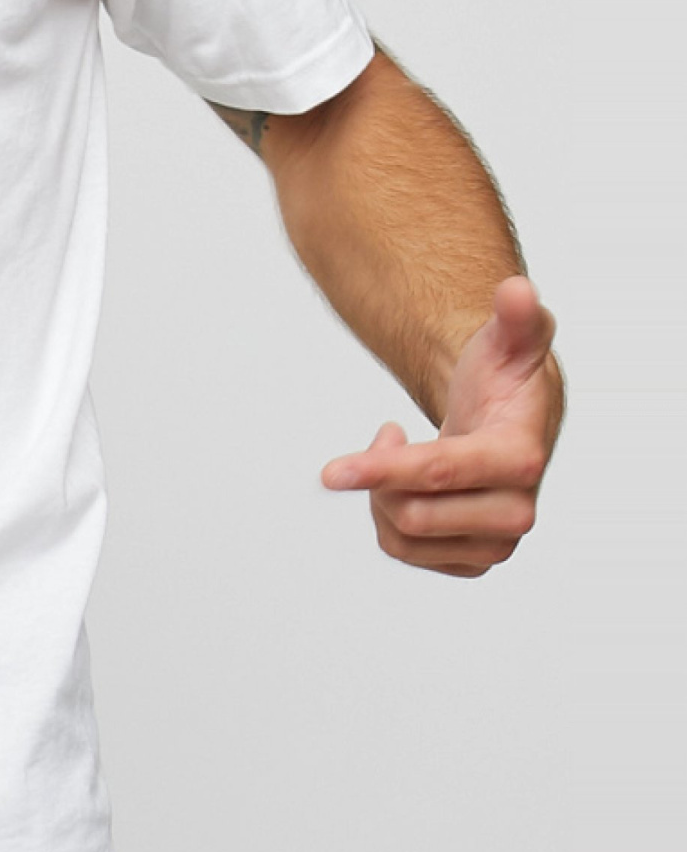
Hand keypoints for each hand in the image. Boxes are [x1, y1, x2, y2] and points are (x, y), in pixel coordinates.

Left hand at [320, 276, 560, 576]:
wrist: (511, 421)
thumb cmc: (504, 377)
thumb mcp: (510, 340)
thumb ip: (515, 316)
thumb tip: (516, 290)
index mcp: (521, 459)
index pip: (438, 472)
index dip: (382, 469)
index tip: (329, 472)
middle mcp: (516, 513)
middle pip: (409, 511)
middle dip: (380, 472)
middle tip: (389, 433)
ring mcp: (496, 544)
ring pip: (400, 536)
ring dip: (382, 493)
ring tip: (400, 452)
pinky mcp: (473, 562)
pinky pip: (402, 551)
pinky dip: (389, 514)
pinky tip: (406, 485)